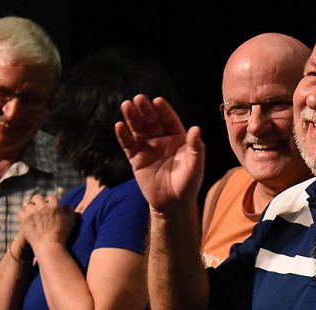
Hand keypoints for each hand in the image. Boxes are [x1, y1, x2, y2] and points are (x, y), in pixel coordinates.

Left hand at [19, 194, 76, 249]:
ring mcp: (32, 212)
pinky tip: (27, 220)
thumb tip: (66, 206)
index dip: (50, 202)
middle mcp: (43, 207)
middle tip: (39, 209)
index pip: (51, 197)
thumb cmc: (62, 235)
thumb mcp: (71, 222)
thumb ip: (71, 211)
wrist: (49, 246)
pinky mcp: (24, 219)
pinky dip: (23, 215)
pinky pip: (21, 211)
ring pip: (28, 204)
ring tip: (32, 215)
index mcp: (55, 206)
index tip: (50, 208)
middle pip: (37, 197)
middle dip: (38, 202)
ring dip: (30, 209)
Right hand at [115, 95, 205, 214]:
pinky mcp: (136, 159)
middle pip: (152, 122)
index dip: (163, 111)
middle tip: (138, 99)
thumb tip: (196, 128)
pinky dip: (124, 136)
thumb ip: (196, 147)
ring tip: (126, 105)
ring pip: (138, 130)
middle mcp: (162, 140)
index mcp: (178, 139)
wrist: (173, 203)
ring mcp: (148, 149)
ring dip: (132, 118)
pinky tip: (119, 126)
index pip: (169, 120)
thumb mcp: (195, 165)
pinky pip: (129, 145)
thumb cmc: (188, 183)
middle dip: (145, 110)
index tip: (157, 101)